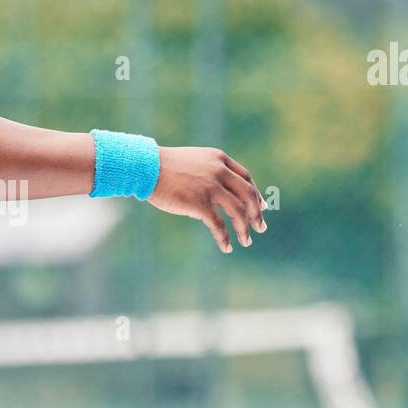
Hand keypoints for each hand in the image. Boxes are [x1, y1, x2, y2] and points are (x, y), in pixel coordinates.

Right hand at [146, 147, 266, 253]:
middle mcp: (219, 172)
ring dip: (244, 229)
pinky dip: (225, 238)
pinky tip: (227, 247)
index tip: (262, 206)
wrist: (145, 167)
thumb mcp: (192, 162)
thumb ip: (208, 173)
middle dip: (257, 213)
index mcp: (219, 159)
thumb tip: (216, 198)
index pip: (246, 178)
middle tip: (261, 227)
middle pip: (248, 195)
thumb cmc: (162, 166)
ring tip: (247, 241)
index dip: (256, 194)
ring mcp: (211, 187)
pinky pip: (218, 225)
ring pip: (238, 212)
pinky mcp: (200, 203)